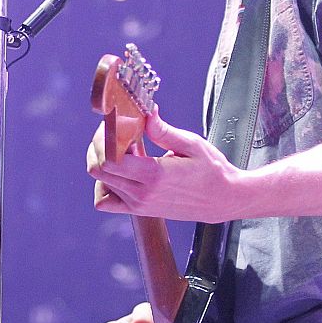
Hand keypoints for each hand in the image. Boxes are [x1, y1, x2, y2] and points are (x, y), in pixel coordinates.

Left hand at [87, 109, 243, 223]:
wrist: (223, 200)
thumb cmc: (211, 170)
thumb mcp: (191, 144)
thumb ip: (163, 130)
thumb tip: (147, 112)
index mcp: (154, 174)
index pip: (110, 159)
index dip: (105, 140)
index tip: (115, 127)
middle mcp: (142, 193)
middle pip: (98, 170)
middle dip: (99, 148)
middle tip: (114, 135)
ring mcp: (139, 204)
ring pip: (101, 183)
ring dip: (103, 164)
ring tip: (122, 153)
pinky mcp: (139, 210)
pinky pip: (105, 202)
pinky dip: (104, 186)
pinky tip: (119, 173)